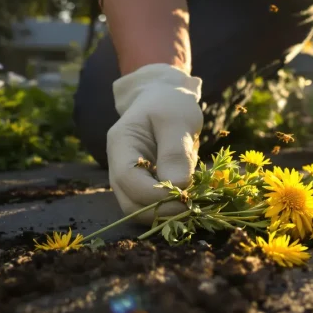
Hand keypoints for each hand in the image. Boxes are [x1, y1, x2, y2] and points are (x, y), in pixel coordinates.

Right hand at [107, 64, 202, 223]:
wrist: (167, 100)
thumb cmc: (171, 104)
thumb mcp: (178, 120)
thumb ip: (175, 153)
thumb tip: (178, 187)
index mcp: (121, 143)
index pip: (127, 178)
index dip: (154, 194)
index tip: (184, 195)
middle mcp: (118, 164)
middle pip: (129, 202)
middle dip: (160, 210)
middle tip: (192, 207)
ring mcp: (130, 178)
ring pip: (140, 209)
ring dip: (166, 213)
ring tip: (193, 204)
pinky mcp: (145, 185)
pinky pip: (153, 205)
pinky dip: (170, 208)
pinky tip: (190, 200)